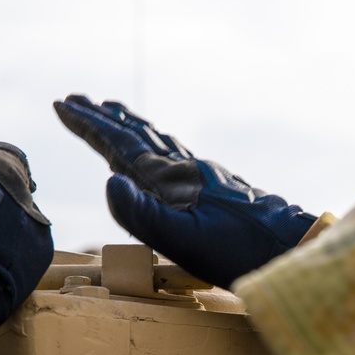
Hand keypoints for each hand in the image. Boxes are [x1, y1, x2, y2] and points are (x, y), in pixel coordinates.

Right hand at [54, 95, 315, 288]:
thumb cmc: (239, 252)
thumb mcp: (184, 242)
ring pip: (158, 143)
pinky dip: (155, 146)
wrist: (292, 248)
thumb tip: (107, 181)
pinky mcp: (218, 188)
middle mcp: (186, 171)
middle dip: (104, 120)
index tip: (63, 105)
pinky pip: (175, 156)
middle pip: (138, 136)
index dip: (91, 125)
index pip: (121, 144)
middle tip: (77, 101)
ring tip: (113, 114)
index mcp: (172, 181)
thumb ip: (143, 215)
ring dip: (130, 127)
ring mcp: (204, 177)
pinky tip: (163, 155)